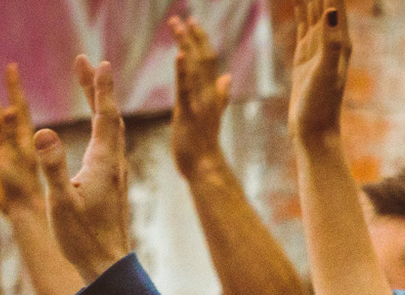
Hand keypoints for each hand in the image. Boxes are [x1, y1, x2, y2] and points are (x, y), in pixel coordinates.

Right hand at [0, 65, 43, 214]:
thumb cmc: (24, 186)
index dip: (14, 86)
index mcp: (24, 136)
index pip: (18, 105)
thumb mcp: (17, 156)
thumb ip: (13, 133)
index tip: (11, 67)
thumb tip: (11, 109)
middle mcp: (13, 138)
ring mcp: (1, 148)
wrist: (21, 209)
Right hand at [40, 57, 131, 283]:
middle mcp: (114, 165)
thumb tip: (42, 131)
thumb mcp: (61, 203)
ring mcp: (115, 175)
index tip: (97, 62)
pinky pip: (109, 145)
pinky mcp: (113, 185)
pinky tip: (97, 129)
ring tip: (89, 86)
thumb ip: (52, 166)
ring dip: (100, 104)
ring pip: (111, 131)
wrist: (108, 268)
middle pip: (109, 117)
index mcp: (103, 163)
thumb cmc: (83, 240)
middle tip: (85, 63)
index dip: (100, 88)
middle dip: (97, 88)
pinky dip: (101, 125)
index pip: (104, 116)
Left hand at [169, 15, 232, 178]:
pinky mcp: (188, 113)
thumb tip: (227, 78)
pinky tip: (179, 54)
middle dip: (194, 37)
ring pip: (195, 68)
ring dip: (187, 45)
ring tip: (177, 25)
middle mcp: (209, 95)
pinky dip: (183, 70)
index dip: (201, 40)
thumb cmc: (204, 144)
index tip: (192, 22)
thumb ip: (221, 95)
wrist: (205, 167)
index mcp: (212, 94)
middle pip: (204, 59)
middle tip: (183, 17)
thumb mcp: (212, 115)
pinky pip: (186, 88)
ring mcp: (200, 103)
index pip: (209, 61)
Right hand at [289, 0, 352, 147]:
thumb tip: (330, 8)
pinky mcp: (306, 55)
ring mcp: (319, 46)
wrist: (314, 133)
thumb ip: (328, 40)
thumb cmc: (320, 107)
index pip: (334, 0)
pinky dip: (300, 6)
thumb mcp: (324, 72)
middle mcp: (332, 39)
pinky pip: (304, 23)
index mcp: (339, 39)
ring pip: (313, 7)